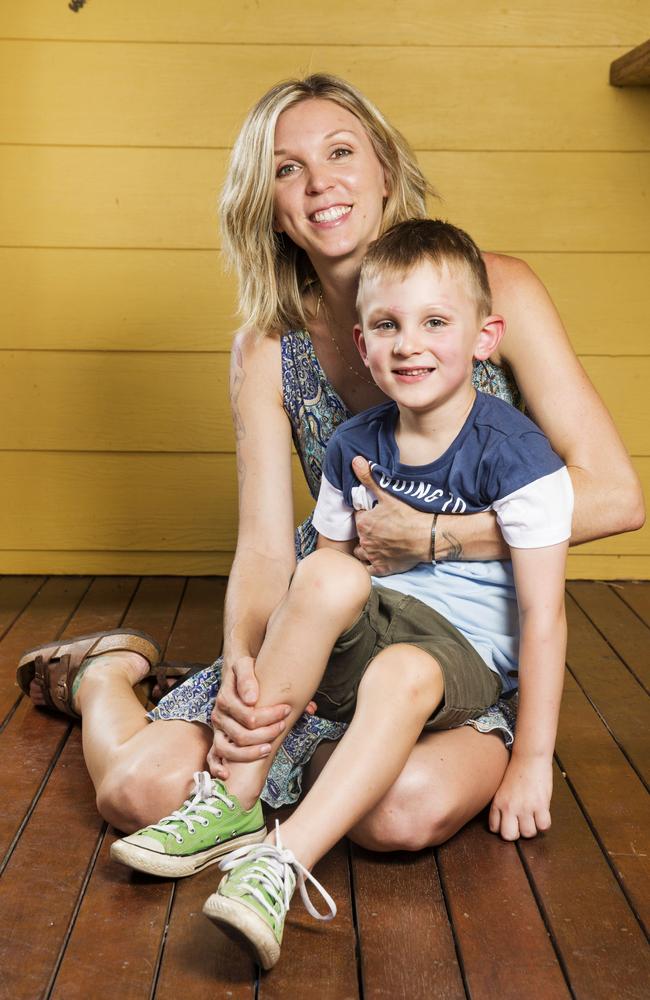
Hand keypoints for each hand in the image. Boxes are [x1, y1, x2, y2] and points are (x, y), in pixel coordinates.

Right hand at [208, 654, 316, 779]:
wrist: (234, 673)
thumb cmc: (243, 670)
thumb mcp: (245, 665)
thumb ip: (248, 678)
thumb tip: (252, 699)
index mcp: (225, 699)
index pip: (248, 715)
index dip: (269, 715)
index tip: (286, 710)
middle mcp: (219, 716)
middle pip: (240, 735)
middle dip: (265, 733)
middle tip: (282, 726)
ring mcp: (217, 730)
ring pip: (227, 750)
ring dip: (249, 753)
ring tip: (269, 748)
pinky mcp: (218, 738)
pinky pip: (212, 757)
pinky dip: (217, 767)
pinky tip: (227, 773)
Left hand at [351, 457, 431, 574]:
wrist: (428, 537)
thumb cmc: (409, 516)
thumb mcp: (387, 494)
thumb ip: (369, 479)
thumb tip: (355, 461)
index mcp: (363, 523)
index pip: (358, 518)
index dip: (367, 516)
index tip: (377, 515)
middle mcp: (365, 541)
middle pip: (359, 536)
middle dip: (367, 532)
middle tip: (381, 528)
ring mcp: (373, 556)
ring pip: (361, 553)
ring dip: (366, 549)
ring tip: (379, 543)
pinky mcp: (382, 568)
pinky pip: (368, 569)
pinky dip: (371, 565)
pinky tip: (379, 558)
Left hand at [489, 755, 552, 840]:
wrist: (529, 756)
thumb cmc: (516, 771)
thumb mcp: (502, 788)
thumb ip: (502, 804)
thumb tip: (505, 821)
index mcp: (497, 802)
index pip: (495, 828)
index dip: (503, 828)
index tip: (509, 823)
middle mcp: (509, 807)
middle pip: (509, 836)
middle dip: (517, 833)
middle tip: (521, 824)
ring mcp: (525, 806)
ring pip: (528, 833)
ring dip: (532, 828)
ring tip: (533, 817)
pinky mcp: (541, 804)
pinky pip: (544, 826)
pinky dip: (544, 823)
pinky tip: (542, 814)